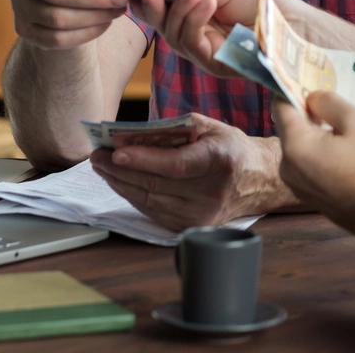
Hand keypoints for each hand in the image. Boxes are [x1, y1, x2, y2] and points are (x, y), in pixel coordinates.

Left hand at [89, 113, 279, 230]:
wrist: (257, 181)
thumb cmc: (230, 149)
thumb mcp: (210, 127)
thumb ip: (173, 129)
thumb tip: (131, 135)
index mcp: (221, 160)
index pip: (176, 165)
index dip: (143, 159)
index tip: (115, 152)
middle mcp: (212, 192)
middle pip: (156, 184)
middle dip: (120, 170)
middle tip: (97, 156)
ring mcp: (202, 215)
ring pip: (150, 200)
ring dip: (121, 184)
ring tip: (103, 167)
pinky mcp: (192, 226)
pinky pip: (154, 211)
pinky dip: (134, 196)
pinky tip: (122, 182)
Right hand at [130, 0, 260, 76]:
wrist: (298, 25)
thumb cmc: (268, 6)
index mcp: (199, 20)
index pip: (165, 14)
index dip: (148, 3)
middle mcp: (199, 40)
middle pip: (164, 27)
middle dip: (154, 7)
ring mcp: (207, 55)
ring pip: (176, 36)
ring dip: (180, 10)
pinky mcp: (218, 66)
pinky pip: (195, 45)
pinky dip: (196, 21)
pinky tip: (207, 3)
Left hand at [274, 91, 354, 236]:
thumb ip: (329, 102)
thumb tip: (313, 97)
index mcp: (295, 146)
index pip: (280, 106)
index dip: (291, 87)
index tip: (306, 76)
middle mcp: (288, 166)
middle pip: (293, 127)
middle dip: (312, 111)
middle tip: (337, 98)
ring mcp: (298, 185)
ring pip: (304, 146)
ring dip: (322, 132)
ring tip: (352, 124)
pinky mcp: (311, 196)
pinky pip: (312, 163)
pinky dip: (325, 151)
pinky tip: (351, 148)